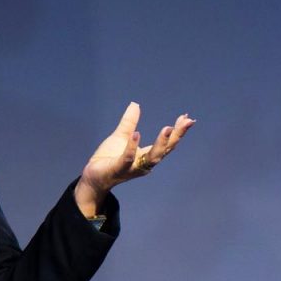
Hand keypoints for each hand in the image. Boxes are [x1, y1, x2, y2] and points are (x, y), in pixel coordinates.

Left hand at [74, 102, 195, 215]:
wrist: (93, 176)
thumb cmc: (109, 158)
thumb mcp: (121, 136)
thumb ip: (129, 122)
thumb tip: (135, 104)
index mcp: (146, 156)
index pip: (167, 144)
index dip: (178, 132)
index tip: (187, 118)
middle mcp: (143, 163)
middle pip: (165, 150)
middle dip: (176, 137)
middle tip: (187, 122)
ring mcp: (132, 168)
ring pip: (152, 158)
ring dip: (161, 143)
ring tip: (168, 128)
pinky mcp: (118, 169)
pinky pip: (127, 159)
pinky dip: (132, 147)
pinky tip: (137, 134)